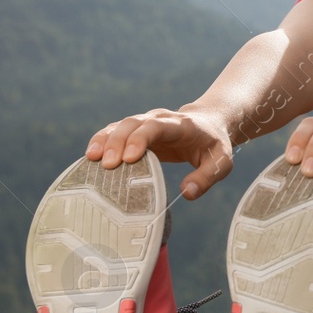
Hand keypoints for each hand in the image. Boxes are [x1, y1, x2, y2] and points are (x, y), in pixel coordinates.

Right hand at [86, 107, 234, 199]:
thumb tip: (187, 193)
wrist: (210, 124)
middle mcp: (159, 119)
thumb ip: (207, 177)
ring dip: (105, 140)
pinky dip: (102, 141)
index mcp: (181, 125)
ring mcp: (146, 123)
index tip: (129, 158)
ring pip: (120, 125)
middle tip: (108, 165)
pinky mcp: (136, 131)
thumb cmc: (214, 146)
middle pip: (133, 123)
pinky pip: (115, 132)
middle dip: (118, 141)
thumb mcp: (221, 162)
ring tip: (92, 159)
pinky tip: (90, 157)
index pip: (157, 126)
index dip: (141, 139)